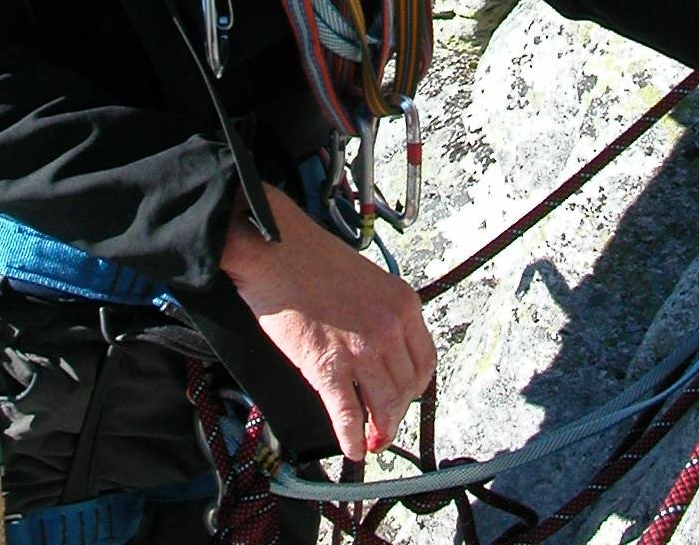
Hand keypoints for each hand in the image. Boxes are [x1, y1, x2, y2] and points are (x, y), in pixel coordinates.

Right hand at [221, 184, 435, 460]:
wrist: (273, 250)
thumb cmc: (311, 259)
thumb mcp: (367, 280)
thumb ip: (381, 313)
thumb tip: (383, 352)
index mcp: (402, 302)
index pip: (424, 360)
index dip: (415, 387)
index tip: (405, 396)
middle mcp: (389, 326)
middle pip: (407, 387)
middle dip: (397, 411)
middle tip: (385, 422)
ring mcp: (360, 348)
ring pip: (384, 405)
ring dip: (380, 429)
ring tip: (371, 439)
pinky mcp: (327, 366)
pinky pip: (348, 414)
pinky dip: (352, 437)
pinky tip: (350, 448)